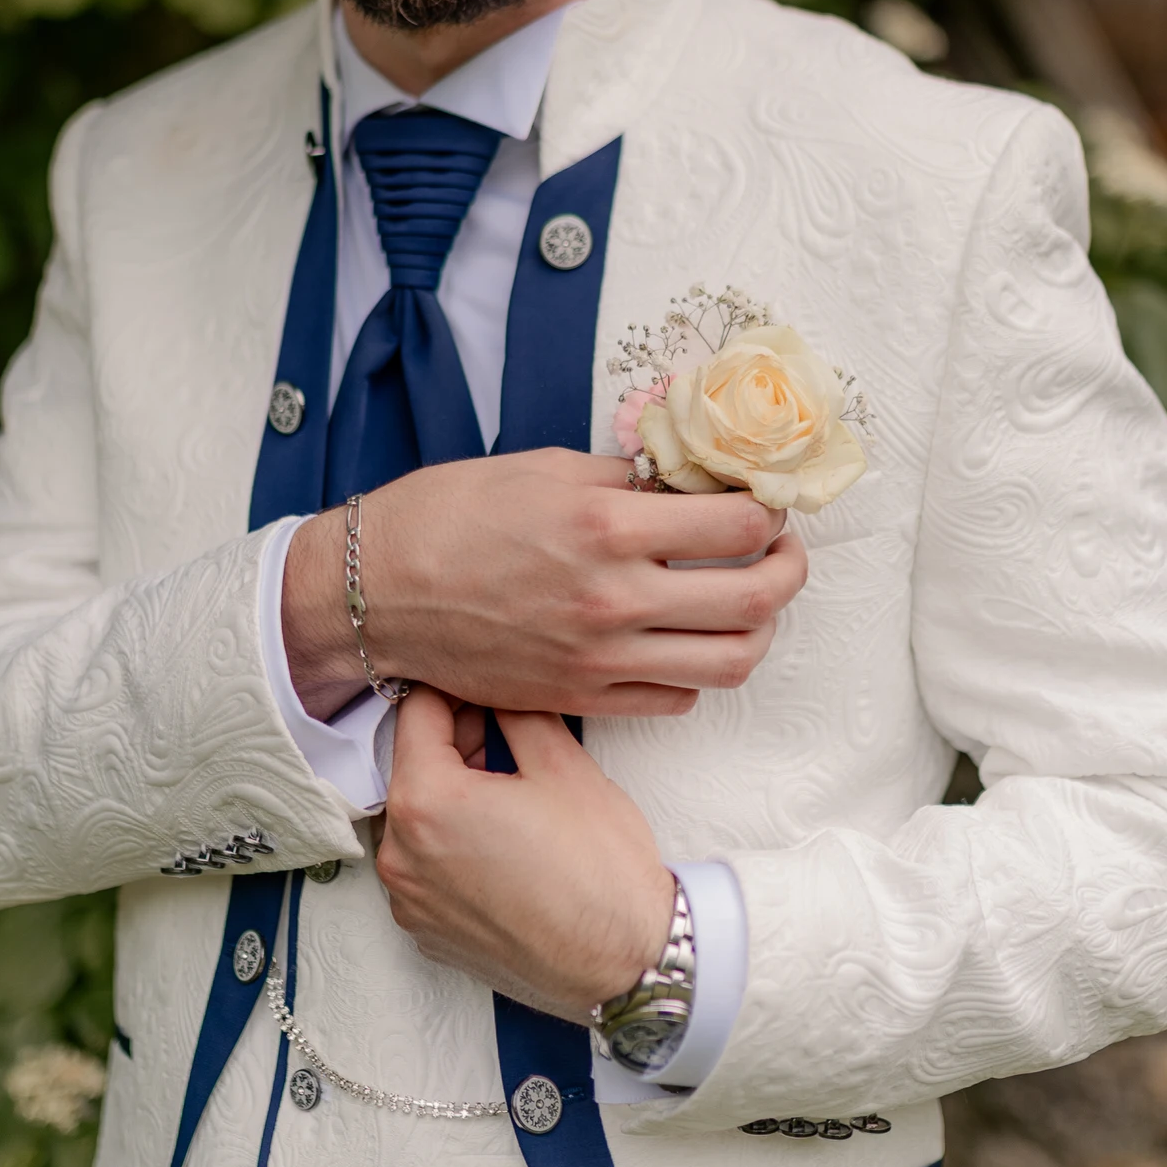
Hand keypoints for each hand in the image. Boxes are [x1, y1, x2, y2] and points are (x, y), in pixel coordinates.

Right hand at [282, 448, 806, 719]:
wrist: (377, 592)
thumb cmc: (450, 516)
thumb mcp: (544, 468)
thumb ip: (628, 479)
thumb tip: (691, 483)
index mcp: (607, 527)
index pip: (740, 525)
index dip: (770, 509)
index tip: (766, 500)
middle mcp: (613, 600)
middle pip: (756, 601)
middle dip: (790, 570)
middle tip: (782, 550)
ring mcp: (600, 658)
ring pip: (730, 663)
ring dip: (757, 629)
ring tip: (747, 600)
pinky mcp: (580, 698)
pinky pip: (675, 698)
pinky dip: (698, 671)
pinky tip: (684, 639)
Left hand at [377, 688, 674, 1016]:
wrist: (626, 965)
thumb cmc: (600, 872)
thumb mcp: (563, 764)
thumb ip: (516, 711)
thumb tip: (498, 689)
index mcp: (425, 801)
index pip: (416, 712)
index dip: (456, 689)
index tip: (484, 688)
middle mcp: (401, 855)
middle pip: (413, 767)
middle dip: (456, 744)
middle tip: (510, 738)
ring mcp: (410, 901)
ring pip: (418, 819)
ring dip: (454, 795)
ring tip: (513, 794)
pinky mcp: (427, 932)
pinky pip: (426, 867)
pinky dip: (454, 845)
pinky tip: (506, 844)